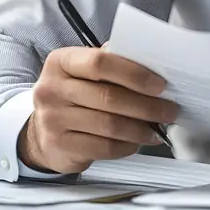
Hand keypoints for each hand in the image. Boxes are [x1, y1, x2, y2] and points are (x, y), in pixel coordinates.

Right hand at [18, 47, 177, 173]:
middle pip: (108, 97)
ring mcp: (53, 119)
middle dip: (147, 106)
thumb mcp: (83, 71)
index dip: (134, 74)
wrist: (40, 131)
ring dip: (140, 129)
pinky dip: (126, 146)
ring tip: (156, 129)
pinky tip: (137, 142)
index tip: (160, 85)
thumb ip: (112, 64)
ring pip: (109, 125)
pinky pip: (102, 147)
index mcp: (62, 61)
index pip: (100, 62)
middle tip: (169, 110)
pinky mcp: (59, 146)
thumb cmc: (73, 95)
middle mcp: (52, 89)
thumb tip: (153, 66)